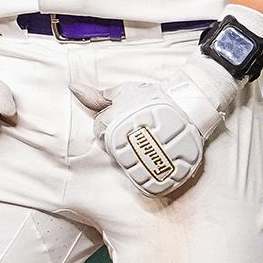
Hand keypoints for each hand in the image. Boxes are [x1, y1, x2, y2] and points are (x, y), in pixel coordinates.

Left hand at [74, 61, 239, 201]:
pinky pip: (137, 174)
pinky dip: (142, 166)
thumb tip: (73, 88)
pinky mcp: (151, 171)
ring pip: (121, 159)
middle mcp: (122, 141)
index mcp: (113, 123)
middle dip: (118, 137)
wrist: (188, 110)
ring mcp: (135, 156)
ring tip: (147, 139)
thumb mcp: (126, 91)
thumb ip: (98, 96)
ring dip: (130, 151)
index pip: (99, 128)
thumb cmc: (156, 98)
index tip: (126, 117)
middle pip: (108, 144)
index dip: (111, 122)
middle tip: (137, 127)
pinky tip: (152, 153)